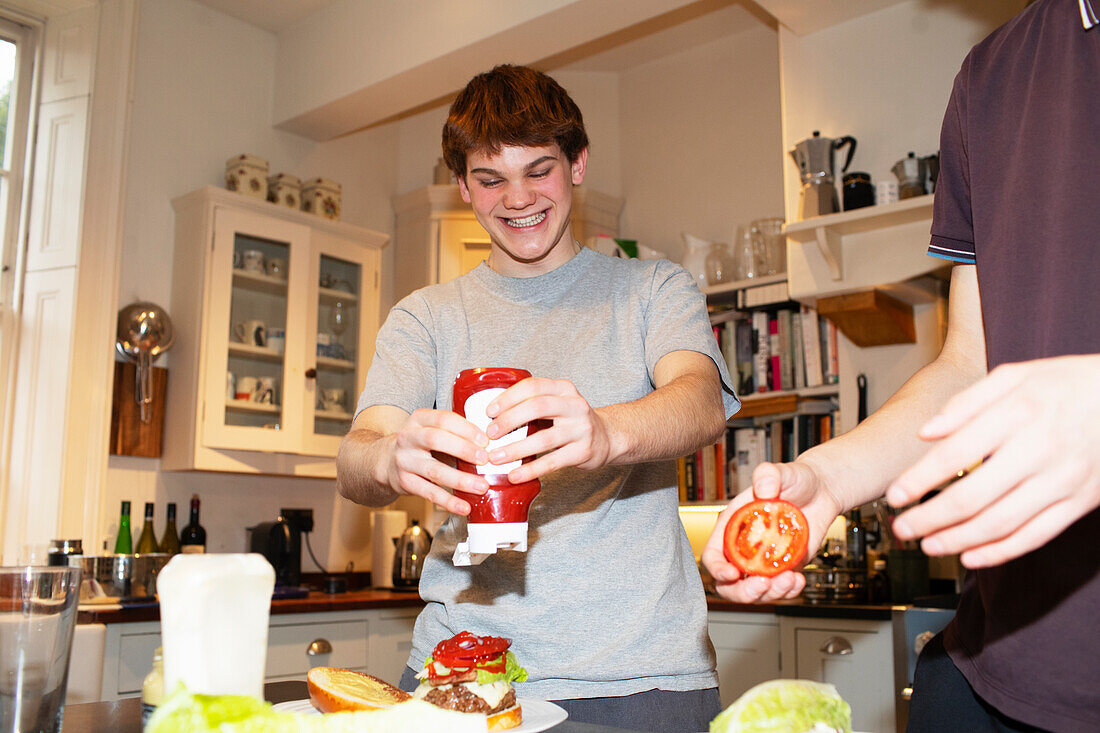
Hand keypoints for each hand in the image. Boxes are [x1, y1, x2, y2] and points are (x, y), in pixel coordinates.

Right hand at [384, 408, 489, 514]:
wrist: (387, 461)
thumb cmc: (421, 444)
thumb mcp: (432, 429)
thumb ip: (456, 433)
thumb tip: (491, 444)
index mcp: (419, 419)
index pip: (443, 419)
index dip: (466, 429)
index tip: (485, 440)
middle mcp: (408, 437)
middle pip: (436, 440)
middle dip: (463, 449)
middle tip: (485, 459)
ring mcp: (404, 460)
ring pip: (434, 470)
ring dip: (461, 480)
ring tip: (481, 486)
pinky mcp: (405, 482)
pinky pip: (429, 493)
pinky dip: (449, 501)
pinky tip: (464, 507)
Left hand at [481, 377, 611, 482]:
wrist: (606, 438)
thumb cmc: (571, 421)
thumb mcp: (556, 403)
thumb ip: (531, 404)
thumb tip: (491, 416)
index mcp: (563, 388)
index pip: (533, 386)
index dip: (508, 397)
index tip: (489, 411)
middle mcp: (575, 405)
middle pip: (537, 407)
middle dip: (508, 420)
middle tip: (489, 434)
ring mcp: (581, 429)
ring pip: (544, 438)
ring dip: (515, 449)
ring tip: (495, 457)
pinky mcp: (583, 452)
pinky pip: (552, 462)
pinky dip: (530, 470)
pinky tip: (515, 475)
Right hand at [701, 458, 842, 602]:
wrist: (820, 492)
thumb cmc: (794, 480)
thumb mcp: (780, 472)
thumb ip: (768, 474)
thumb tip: (764, 487)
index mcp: (732, 527)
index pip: (712, 555)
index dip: (717, 568)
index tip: (732, 573)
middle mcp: (744, 549)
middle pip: (728, 584)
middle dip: (744, 592)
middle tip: (764, 585)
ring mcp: (763, 562)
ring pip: (755, 592)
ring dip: (771, 594)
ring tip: (790, 579)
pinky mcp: (782, 569)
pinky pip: (778, 592)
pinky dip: (788, 593)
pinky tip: (798, 580)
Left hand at [887, 354, 1099, 567]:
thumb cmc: (1066, 384)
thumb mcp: (1015, 375)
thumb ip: (966, 403)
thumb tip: (926, 432)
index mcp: (1018, 413)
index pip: (956, 453)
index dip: (920, 479)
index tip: (894, 495)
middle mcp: (1040, 449)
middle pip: (974, 496)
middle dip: (930, 518)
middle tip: (902, 528)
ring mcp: (1063, 480)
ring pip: (1002, 523)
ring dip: (958, 540)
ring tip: (928, 544)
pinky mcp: (1081, 502)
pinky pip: (1037, 535)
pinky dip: (1001, 551)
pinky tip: (972, 556)